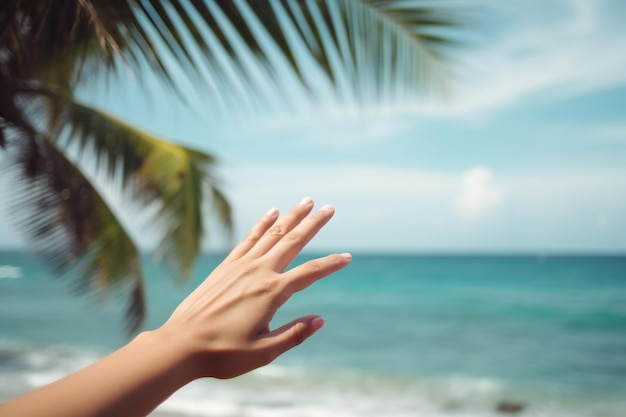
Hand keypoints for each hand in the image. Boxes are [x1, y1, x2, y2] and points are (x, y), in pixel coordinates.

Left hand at [159, 197, 351, 378]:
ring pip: (272, 233)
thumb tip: (320, 320)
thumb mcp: (264, 352)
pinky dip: (262, 223)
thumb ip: (294, 334)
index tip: (347, 257)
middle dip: (313, 223)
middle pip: (293, 241)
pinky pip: (249, 238)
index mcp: (272, 293)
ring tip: (307, 201)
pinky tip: (272, 212)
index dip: (331, 264)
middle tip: (330, 208)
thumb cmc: (222, 353)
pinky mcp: (225, 266)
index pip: (310, 273)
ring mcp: (240, 266)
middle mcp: (259, 272)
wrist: (180, 345)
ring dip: (291, 216)